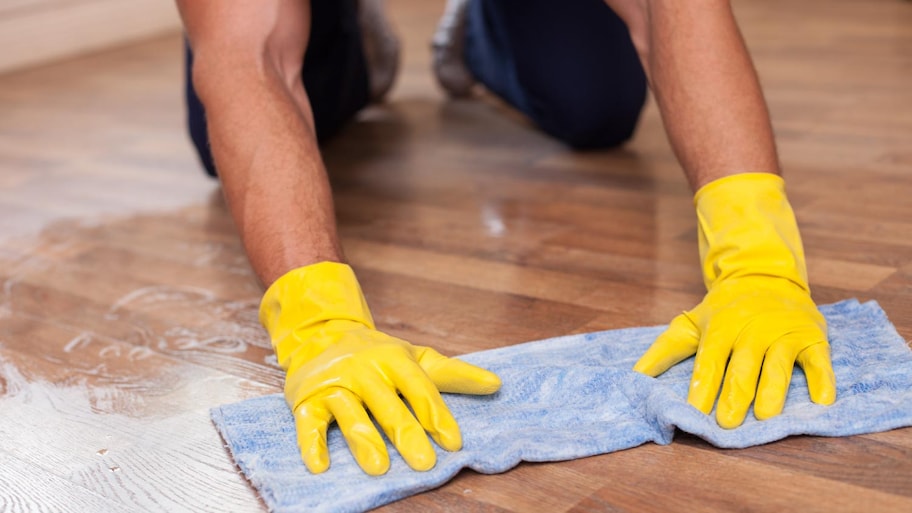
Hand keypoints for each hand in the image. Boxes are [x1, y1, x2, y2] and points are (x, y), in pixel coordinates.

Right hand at [259, 262, 500, 474]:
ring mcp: (334, 385)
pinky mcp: (306, 399)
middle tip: (424, 463)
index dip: (436, 414)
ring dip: (364, 440)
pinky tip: (320, 466)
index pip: (419, 389)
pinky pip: (309, 424)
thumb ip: (453, 374)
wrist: (322, 335)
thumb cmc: (377, 356)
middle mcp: (363, 369)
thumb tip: (496, 384)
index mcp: (393, 359)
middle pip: (387, 404)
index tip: (453, 442)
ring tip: (379, 468)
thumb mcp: (415, 359)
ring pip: (350, 413)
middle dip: (406, 433)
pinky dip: (311, 444)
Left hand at [634, 173, 835, 427]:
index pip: (710, 362)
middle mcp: (752, 331)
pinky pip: (818, 360)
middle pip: (743, 367)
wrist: (765, 275)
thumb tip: (634, 378)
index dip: (703, 387)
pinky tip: (821, 401)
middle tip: (728, 424)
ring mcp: (783, 334)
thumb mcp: (690, 324)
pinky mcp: (812, 337)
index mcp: (721, 329)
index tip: (695, 412)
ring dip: (773, 390)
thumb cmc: (722, 310)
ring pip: (778, 365)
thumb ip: (664, 351)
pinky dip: (822, 379)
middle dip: (735, 395)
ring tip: (767, 416)